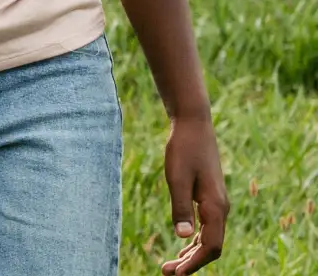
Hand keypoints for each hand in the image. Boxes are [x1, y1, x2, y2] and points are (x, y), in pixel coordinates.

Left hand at [161, 115, 227, 272]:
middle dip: (192, 263)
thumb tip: (184, 237)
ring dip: (192, 254)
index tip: (177, 274)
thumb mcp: (177, 178)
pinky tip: (182, 246)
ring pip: (209, 239)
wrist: (193, 126)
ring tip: (170, 266)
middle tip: (167, 272)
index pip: (212, 246)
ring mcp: (217, 204)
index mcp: (215, 207)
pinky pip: (207, 228)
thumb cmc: (183, 150)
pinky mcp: (210, 198)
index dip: (195, 263)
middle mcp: (221, 209)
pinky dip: (195, 241)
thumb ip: (181, 208)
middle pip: (212, 247)